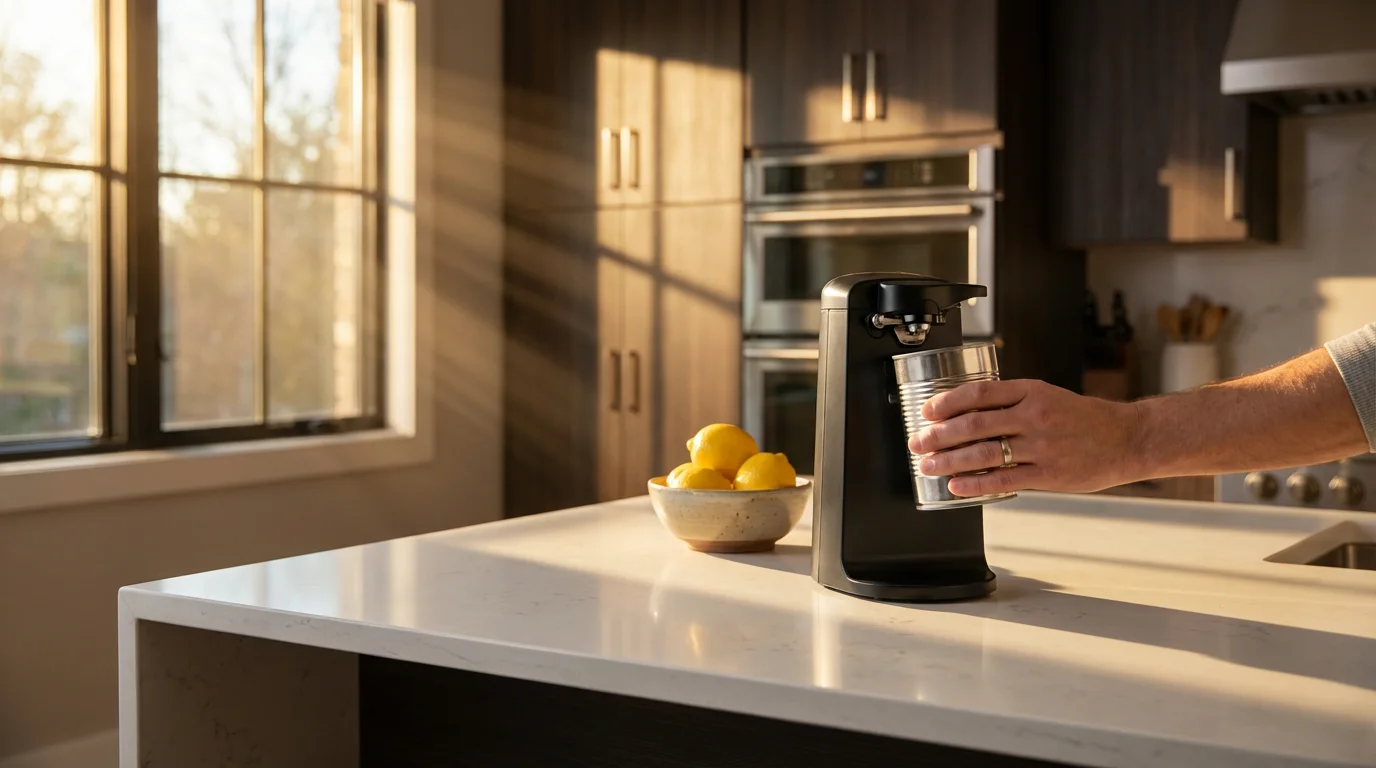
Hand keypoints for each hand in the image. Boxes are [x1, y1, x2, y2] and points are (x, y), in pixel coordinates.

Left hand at [907, 379, 1146, 495]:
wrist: (1127, 439)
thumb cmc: (1084, 418)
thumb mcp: (1048, 397)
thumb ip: (1012, 403)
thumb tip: (967, 413)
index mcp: (1032, 392)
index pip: (979, 394)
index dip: (948, 403)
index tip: (927, 412)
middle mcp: (1035, 417)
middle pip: (974, 425)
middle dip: (939, 435)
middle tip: (918, 442)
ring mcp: (1042, 447)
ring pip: (984, 453)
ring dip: (949, 461)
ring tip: (928, 466)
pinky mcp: (1049, 475)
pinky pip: (1004, 479)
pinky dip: (976, 483)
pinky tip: (956, 485)